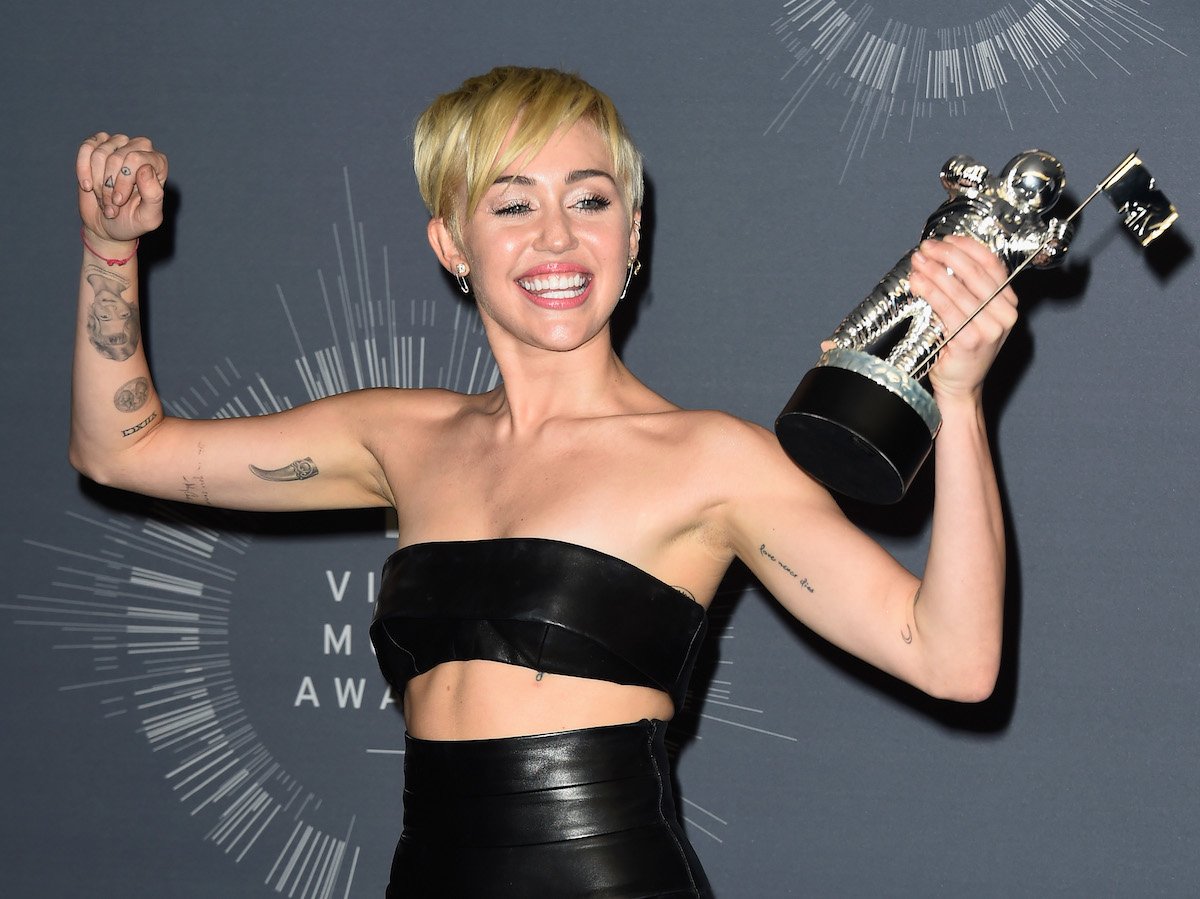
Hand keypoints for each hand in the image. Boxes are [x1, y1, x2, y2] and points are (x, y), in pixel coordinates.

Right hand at [76, 133, 167, 243]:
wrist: (108, 225)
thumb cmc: (132, 221)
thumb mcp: (148, 217)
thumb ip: (153, 195)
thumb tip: (145, 168)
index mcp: (157, 163)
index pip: (135, 159)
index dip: (123, 182)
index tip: (119, 201)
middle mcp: (140, 149)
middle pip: (116, 157)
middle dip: (108, 185)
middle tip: (112, 203)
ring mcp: (119, 144)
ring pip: (99, 154)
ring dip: (97, 182)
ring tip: (103, 197)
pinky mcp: (98, 146)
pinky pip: (86, 148)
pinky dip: (83, 169)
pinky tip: (87, 185)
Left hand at [908, 234, 1017, 402]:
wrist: (961, 387)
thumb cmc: (962, 351)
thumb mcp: (974, 317)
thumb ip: (967, 292)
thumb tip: (941, 261)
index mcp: (1009, 304)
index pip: (992, 265)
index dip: (967, 247)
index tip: (946, 239)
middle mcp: (1005, 314)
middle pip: (974, 273)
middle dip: (946, 255)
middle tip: (925, 248)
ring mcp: (990, 327)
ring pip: (958, 289)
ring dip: (934, 271)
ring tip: (917, 262)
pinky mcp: (971, 339)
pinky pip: (947, 308)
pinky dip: (930, 291)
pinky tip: (918, 283)